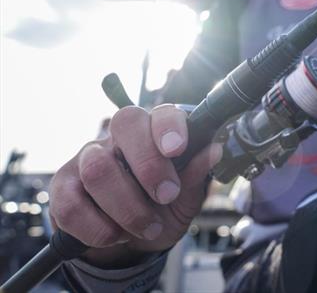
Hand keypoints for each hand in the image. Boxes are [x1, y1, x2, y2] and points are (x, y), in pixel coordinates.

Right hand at [48, 105, 222, 266]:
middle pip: (124, 126)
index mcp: (153, 132)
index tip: (178, 149)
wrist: (131, 240)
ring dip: (127, 207)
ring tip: (148, 227)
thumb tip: (215, 150)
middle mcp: (117, 138)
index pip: (159, 113)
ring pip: (98, 169)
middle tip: (167, 196)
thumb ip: (195, 174)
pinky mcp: (62, 188)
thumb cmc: (162, 208)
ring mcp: (85, 159)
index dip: (168, 126)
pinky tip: (116, 235)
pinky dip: (99, 230)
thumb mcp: (186, 196)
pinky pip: (71, 206)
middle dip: (149, 165)